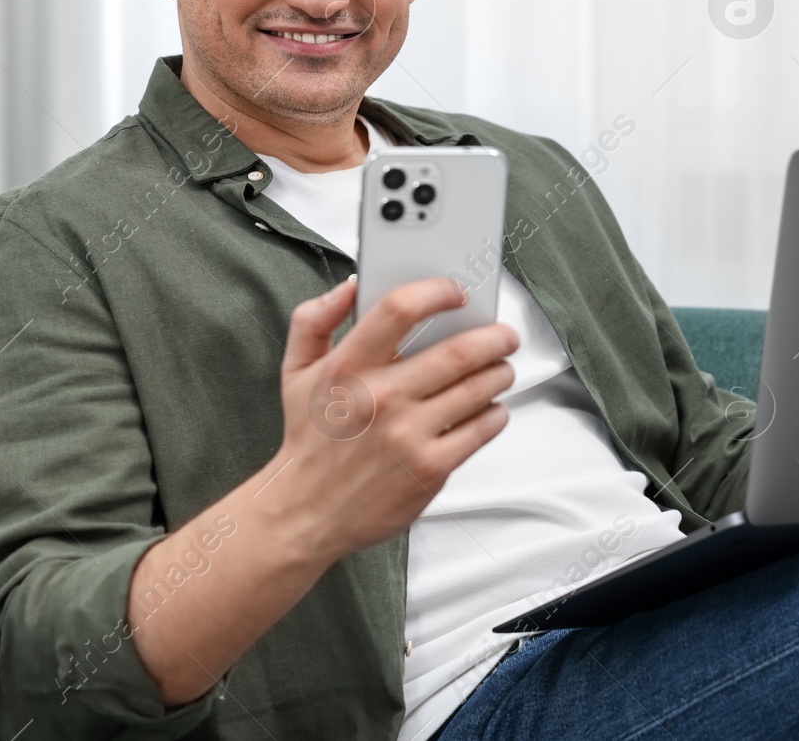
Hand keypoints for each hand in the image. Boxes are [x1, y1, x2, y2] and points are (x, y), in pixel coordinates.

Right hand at [268, 275, 518, 564]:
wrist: (305, 512)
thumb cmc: (309, 441)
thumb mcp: (295, 372)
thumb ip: (315, 320)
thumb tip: (351, 286)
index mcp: (348, 367)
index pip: (400, 309)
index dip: (437, 292)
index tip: (455, 293)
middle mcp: (381, 398)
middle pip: (458, 351)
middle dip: (494, 337)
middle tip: (503, 335)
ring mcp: (409, 434)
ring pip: (478, 388)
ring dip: (500, 372)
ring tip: (500, 369)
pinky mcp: (430, 468)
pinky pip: (481, 430)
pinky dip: (495, 413)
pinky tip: (490, 408)